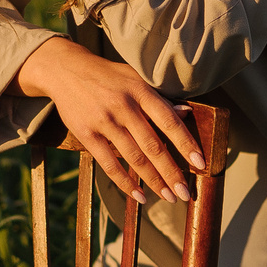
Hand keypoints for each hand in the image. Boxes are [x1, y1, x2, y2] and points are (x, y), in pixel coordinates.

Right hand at [16, 36, 204, 202]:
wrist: (65, 69)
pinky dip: (125, 182)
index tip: (200, 164)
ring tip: (169, 197)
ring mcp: (104, 121)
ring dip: (153, 181)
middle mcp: (123, 106)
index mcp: (140, 91)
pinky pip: (109, 164)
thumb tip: (186, 113)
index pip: (168, 121)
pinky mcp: (86, 134)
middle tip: (185, 193)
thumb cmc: (107, 76)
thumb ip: (158, 98)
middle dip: (172, 173)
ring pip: (134, 158)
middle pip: (153, 145)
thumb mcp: (135, 78)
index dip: (186, 144)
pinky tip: (139, 195)